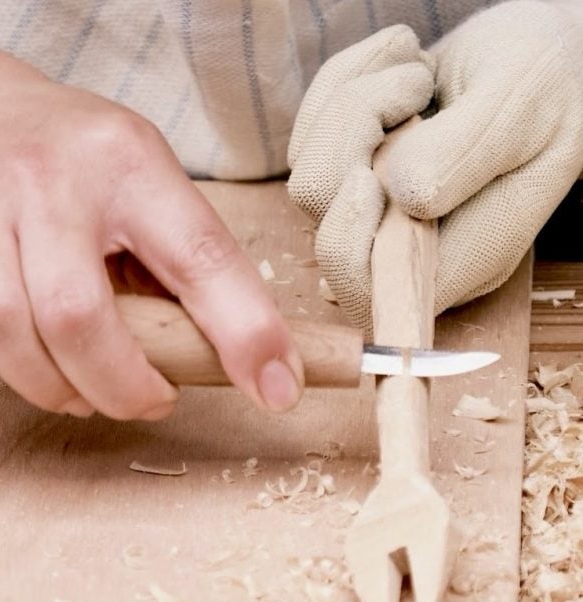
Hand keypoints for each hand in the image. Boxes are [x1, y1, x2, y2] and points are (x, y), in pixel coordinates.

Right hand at [0, 55, 302, 419]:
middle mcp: (53, 181)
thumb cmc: (74, 166)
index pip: (202, 258)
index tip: (276, 392)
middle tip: (145, 399)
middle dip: (121, 388)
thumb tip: (250, 363)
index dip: (245, 334)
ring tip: (77, 392)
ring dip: (47, 386)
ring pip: (2, 324)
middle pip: (80, 316)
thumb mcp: (148, 190)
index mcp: (133, 168)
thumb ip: (186, 271)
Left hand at [288, 4, 582, 334]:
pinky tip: (400, 67)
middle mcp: (409, 251)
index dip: (353, 240)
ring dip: (355, 105)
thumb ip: (468, 154)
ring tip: (420, 76)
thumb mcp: (526, 107)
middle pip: (327, 235)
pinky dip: (344, 84)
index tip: (378, 170)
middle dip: (354, 145)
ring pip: (307, 181)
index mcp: (463, 259)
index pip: (372, 294)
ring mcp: (371, 217)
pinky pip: (305, 139)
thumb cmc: (548, 85)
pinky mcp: (343, 176)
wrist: (536, 55)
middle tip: (416, 94)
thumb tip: (402, 193)